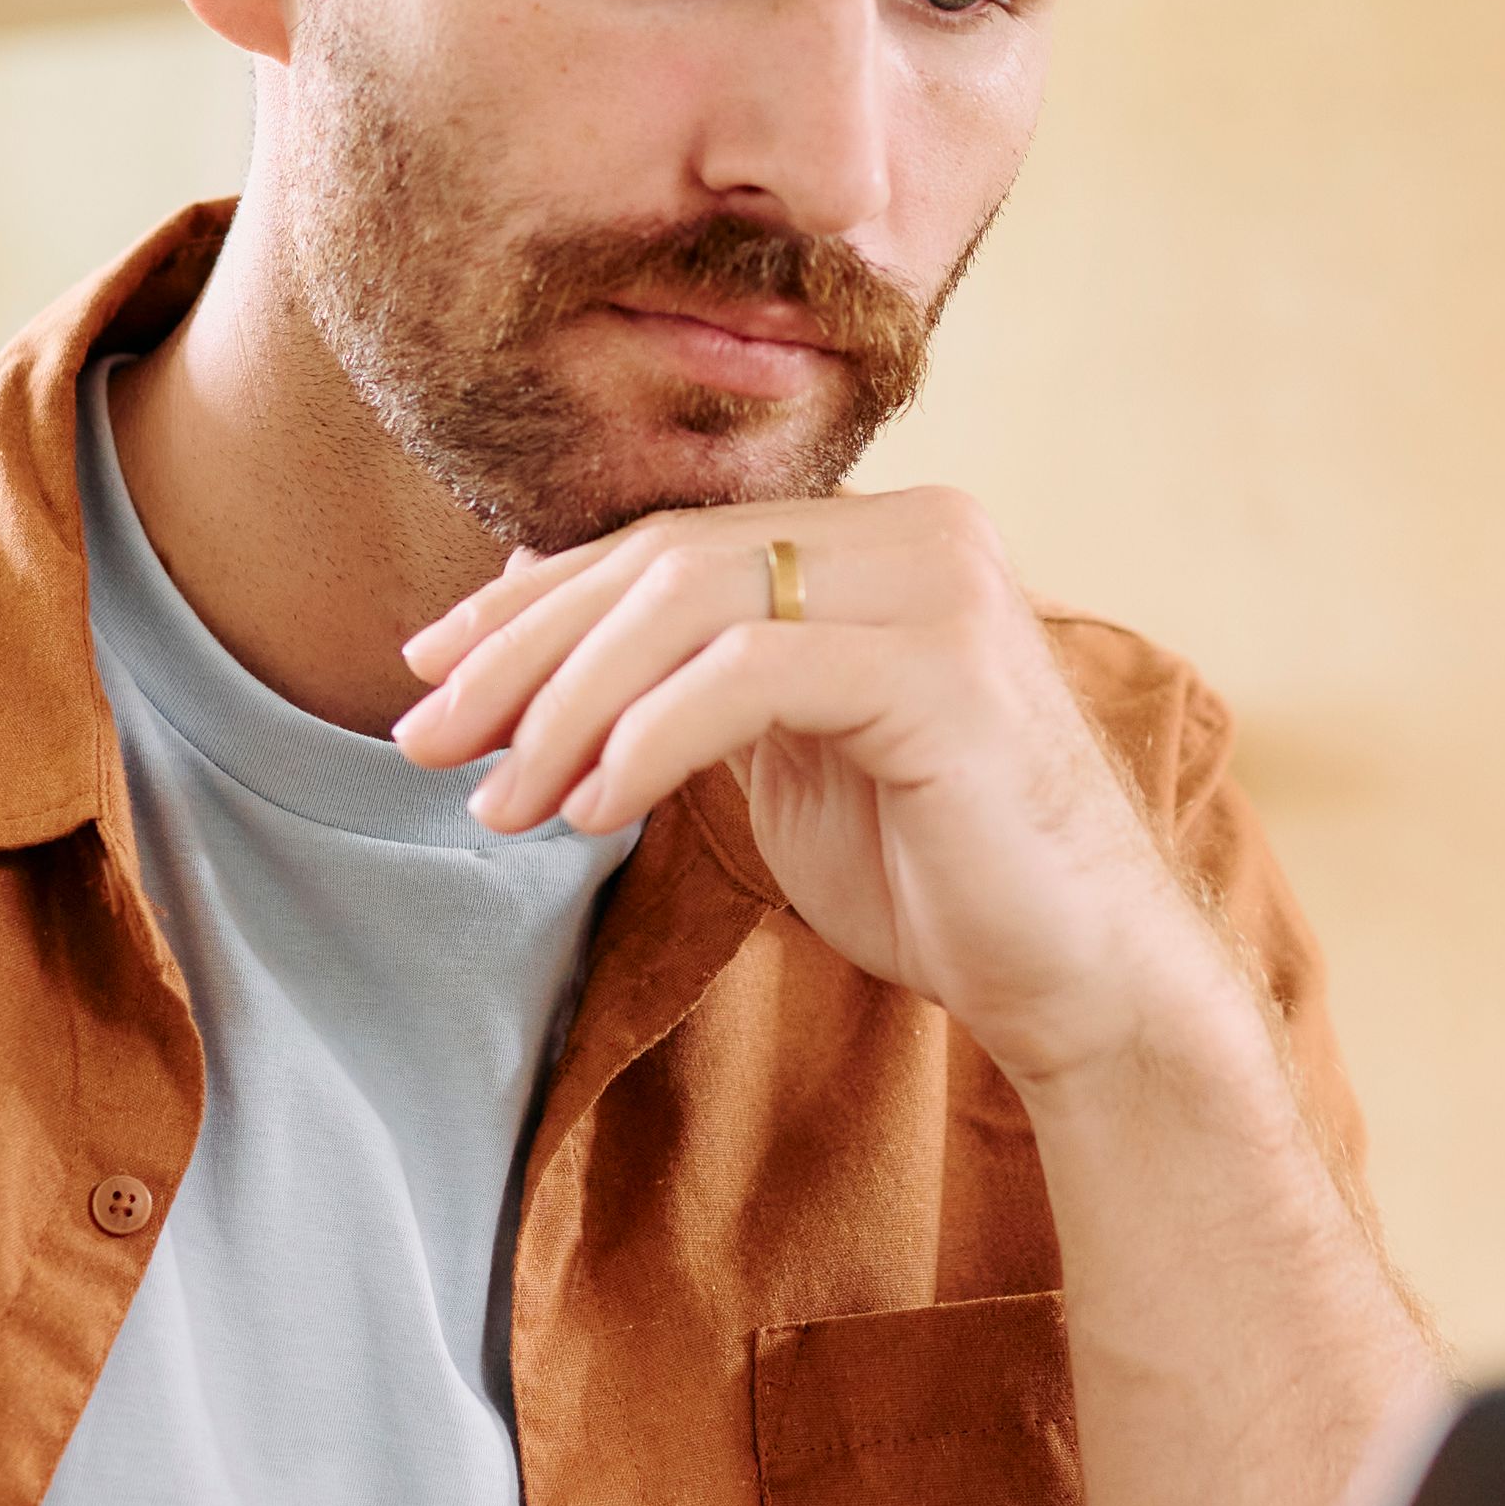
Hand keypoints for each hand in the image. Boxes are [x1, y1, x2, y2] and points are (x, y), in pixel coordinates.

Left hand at [393, 491, 1227, 1091]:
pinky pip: (750, 675)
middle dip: (523, 655)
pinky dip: (649, 737)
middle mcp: (917, 530)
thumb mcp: (787, 755)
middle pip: (664, 561)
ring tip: (498, 800)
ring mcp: (939, 586)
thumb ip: (697, 683)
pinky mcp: (943, 668)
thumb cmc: (935, 874)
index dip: (535, 602)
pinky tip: (593, 810)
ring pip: (691, 602)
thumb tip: (541, 644)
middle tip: (424, 742)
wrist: (1079, 975)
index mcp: (879, 535)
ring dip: (566, 707)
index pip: (669, 543)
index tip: (431, 674)